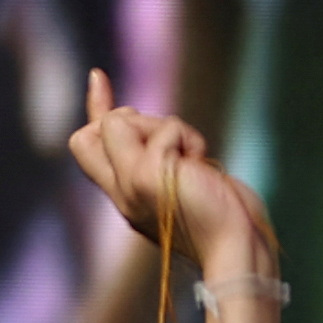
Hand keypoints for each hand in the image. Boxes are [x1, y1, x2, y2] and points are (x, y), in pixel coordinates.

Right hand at [68, 71, 278, 289]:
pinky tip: (199, 163)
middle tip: (174, 146)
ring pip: (123, 120)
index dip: (95, 108)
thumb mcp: (183, 179)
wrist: (235, 245)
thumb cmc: (221, 216)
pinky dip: (187, 137)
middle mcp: (121, 193)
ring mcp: (130, 183)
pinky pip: (163, 128)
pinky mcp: (148, 174)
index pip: (87, 145)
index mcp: (126, 196)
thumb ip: (161, 154)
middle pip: (90, 132)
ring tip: (192, 161)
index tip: (97, 77)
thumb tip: (146, 121)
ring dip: (167, 128)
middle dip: (134, 120)